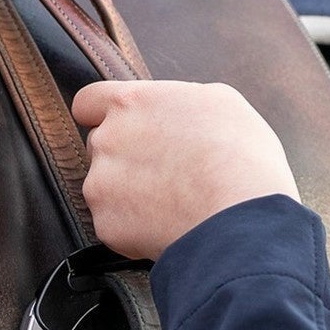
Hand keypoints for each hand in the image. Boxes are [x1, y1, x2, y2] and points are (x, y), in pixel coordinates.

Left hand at [72, 80, 300, 261]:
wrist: (241, 215)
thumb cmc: (241, 155)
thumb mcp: (219, 101)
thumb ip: (178, 100)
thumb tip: (173, 110)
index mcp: (131, 103)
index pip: (88, 102)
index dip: (101, 115)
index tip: (119, 128)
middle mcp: (107, 140)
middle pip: (99, 146)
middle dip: (123, 157)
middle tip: (164, 171)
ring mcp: (101, 185)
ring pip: (106, 188)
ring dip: (129, 195)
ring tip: (173, 203)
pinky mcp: (107, 225)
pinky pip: (116, 225)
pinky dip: (136, 229)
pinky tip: (169, 226)